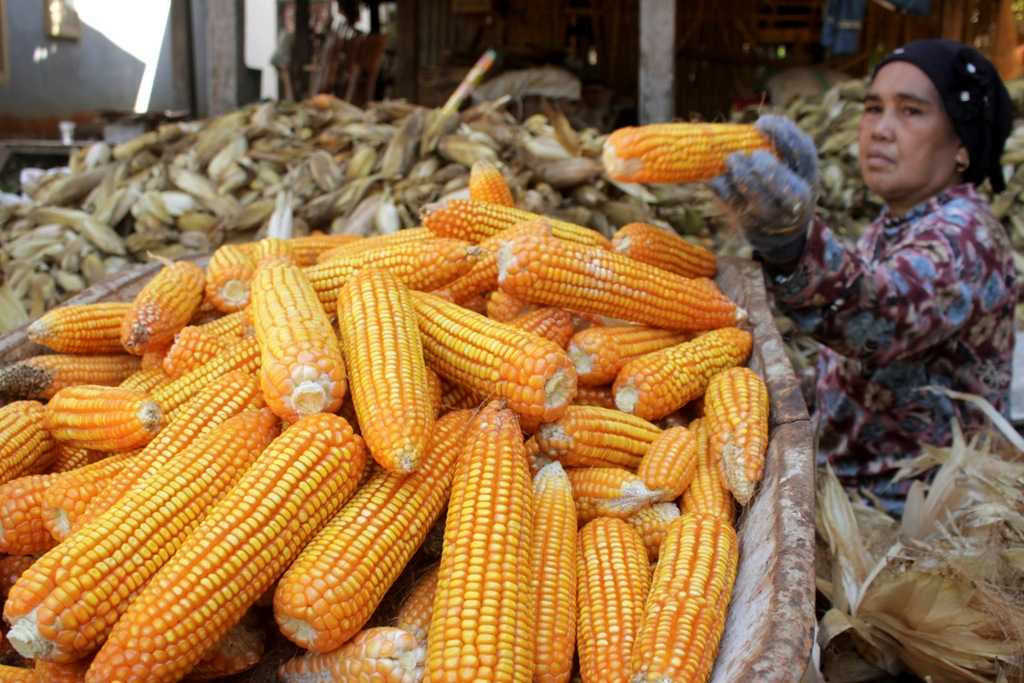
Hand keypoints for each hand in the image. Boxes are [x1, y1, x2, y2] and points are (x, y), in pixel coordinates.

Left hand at [709, 116, 818, 265]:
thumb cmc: (782, 187)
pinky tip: (715, 178)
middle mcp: (797, 201)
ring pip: (760, 201)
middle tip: (752, 154)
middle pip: (785, 185)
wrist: (779, 233)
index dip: (783, 134)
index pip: (803, 153)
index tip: (761, 121)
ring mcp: (774, 218)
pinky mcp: (752, 227)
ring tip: (731, 159)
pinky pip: (736, 209)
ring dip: (742, 177)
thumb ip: (778, 149)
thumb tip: (750, 128)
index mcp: (808, 178)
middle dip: (767, 167)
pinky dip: (723, 191)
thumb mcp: (790, 169)